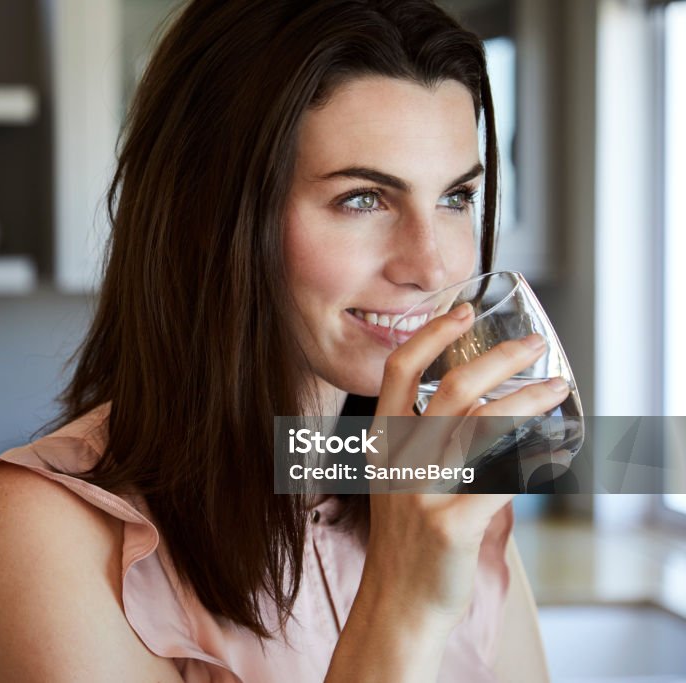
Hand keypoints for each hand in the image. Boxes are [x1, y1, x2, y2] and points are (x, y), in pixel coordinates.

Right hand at [363, 302, 569, 624]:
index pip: (398, 372)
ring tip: (558, 388)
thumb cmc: (405, 540)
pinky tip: (555, 450)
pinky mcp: (451, 525)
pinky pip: (502, 480)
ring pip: (482, 427)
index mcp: (383, 443)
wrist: (398, 601)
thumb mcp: (398, 481)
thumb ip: (428, 445)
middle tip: (534, 345)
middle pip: (451, 390)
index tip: (463, 310)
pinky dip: (534, 460)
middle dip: (499, 358)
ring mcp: (422, 493)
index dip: (432, 335)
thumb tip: (488, 412)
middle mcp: (399, 461)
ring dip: (529, 401)